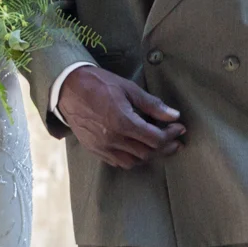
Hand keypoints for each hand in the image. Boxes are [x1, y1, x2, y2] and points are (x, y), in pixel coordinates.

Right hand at [55, 66, 184, 169]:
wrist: (68, 88)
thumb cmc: (99, 84)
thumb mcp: (128, 88)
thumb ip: (152, 105)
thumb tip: (174, 115)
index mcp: (123, 122)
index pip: (155, 139)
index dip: (171, 135)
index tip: (179, 128)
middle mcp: (113, 139)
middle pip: (147, 153)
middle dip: (165, 147)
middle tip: (174, 139)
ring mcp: (102, 147)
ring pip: (133, 162)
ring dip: (148, 155)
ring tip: (157, 145)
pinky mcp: (94, 149)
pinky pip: (117, 162)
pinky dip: (131, 158)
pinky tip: (136, 148)